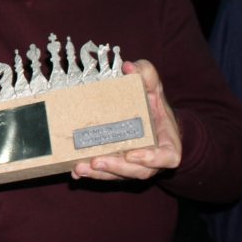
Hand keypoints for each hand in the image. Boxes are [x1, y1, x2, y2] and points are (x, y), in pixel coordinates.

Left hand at [72, 59, 181, 180]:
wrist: (150, 119)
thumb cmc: (153, 105)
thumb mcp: (154, 87)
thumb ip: (147, 75)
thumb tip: (129, 66)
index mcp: (167, 144)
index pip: (167, 158)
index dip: (152, 159)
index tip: (132, 154)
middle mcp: (151, 160)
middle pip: (136, 171)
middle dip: (116, 168)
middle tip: (96, 161)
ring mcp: (133, 166)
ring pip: (118, 176)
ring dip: (99, 174)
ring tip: (80, 168)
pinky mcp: (118, 167)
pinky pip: (105, 175)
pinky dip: (90, 175)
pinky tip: (75, 172)